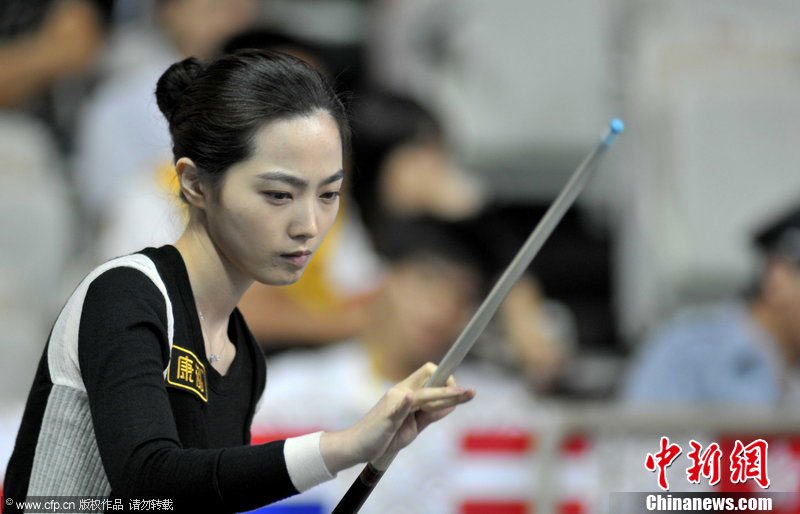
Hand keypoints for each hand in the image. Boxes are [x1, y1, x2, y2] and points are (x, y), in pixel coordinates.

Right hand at [320, 362, 474, 472]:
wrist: (358, 447)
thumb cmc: (386, 436)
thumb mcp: (413, 426)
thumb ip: (431, 414)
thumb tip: (452, 405)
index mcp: (407, 392)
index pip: (429, 374)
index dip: (446, 378)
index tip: (462, 391)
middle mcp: (401, 392)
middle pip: (429, 377)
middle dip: (451, 386)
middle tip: (470, 393)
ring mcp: (394, 402)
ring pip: (424, 394)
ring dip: (443, 394)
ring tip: (461, 394)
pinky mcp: (387, 416)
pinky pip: (398, 407)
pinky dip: (404, 403)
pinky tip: (408, 399)